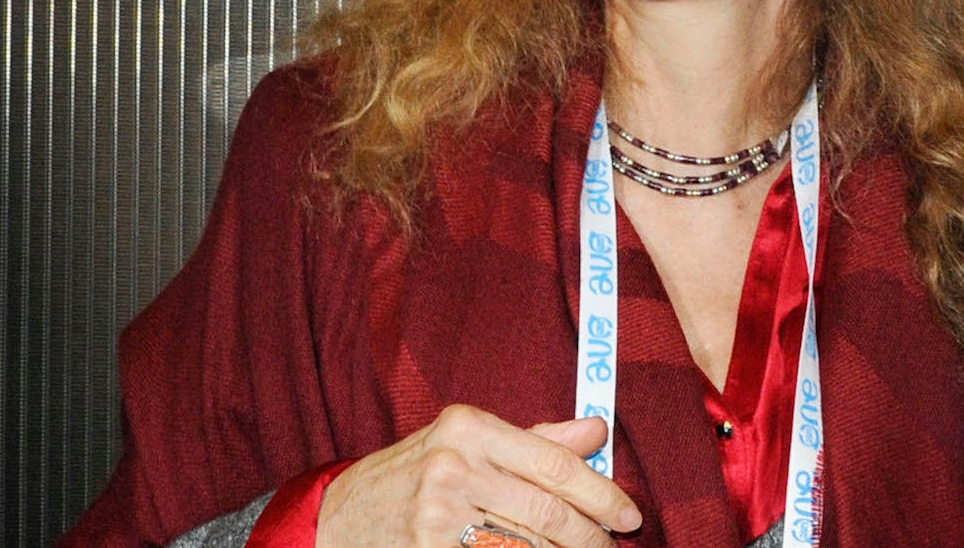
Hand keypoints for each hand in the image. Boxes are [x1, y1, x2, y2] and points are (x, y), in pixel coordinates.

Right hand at [317, 407, 640, 547]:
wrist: (336, 516)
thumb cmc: (411, 476)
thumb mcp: (465, 443)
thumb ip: (535, 439)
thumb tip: (597, 428)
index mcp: (469, 427)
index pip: (555, 463)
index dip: (601, 493)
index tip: (628, 515)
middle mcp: (453, 465)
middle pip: (548, 510)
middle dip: (590, 536)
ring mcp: (437, 513)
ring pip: (528, 543)